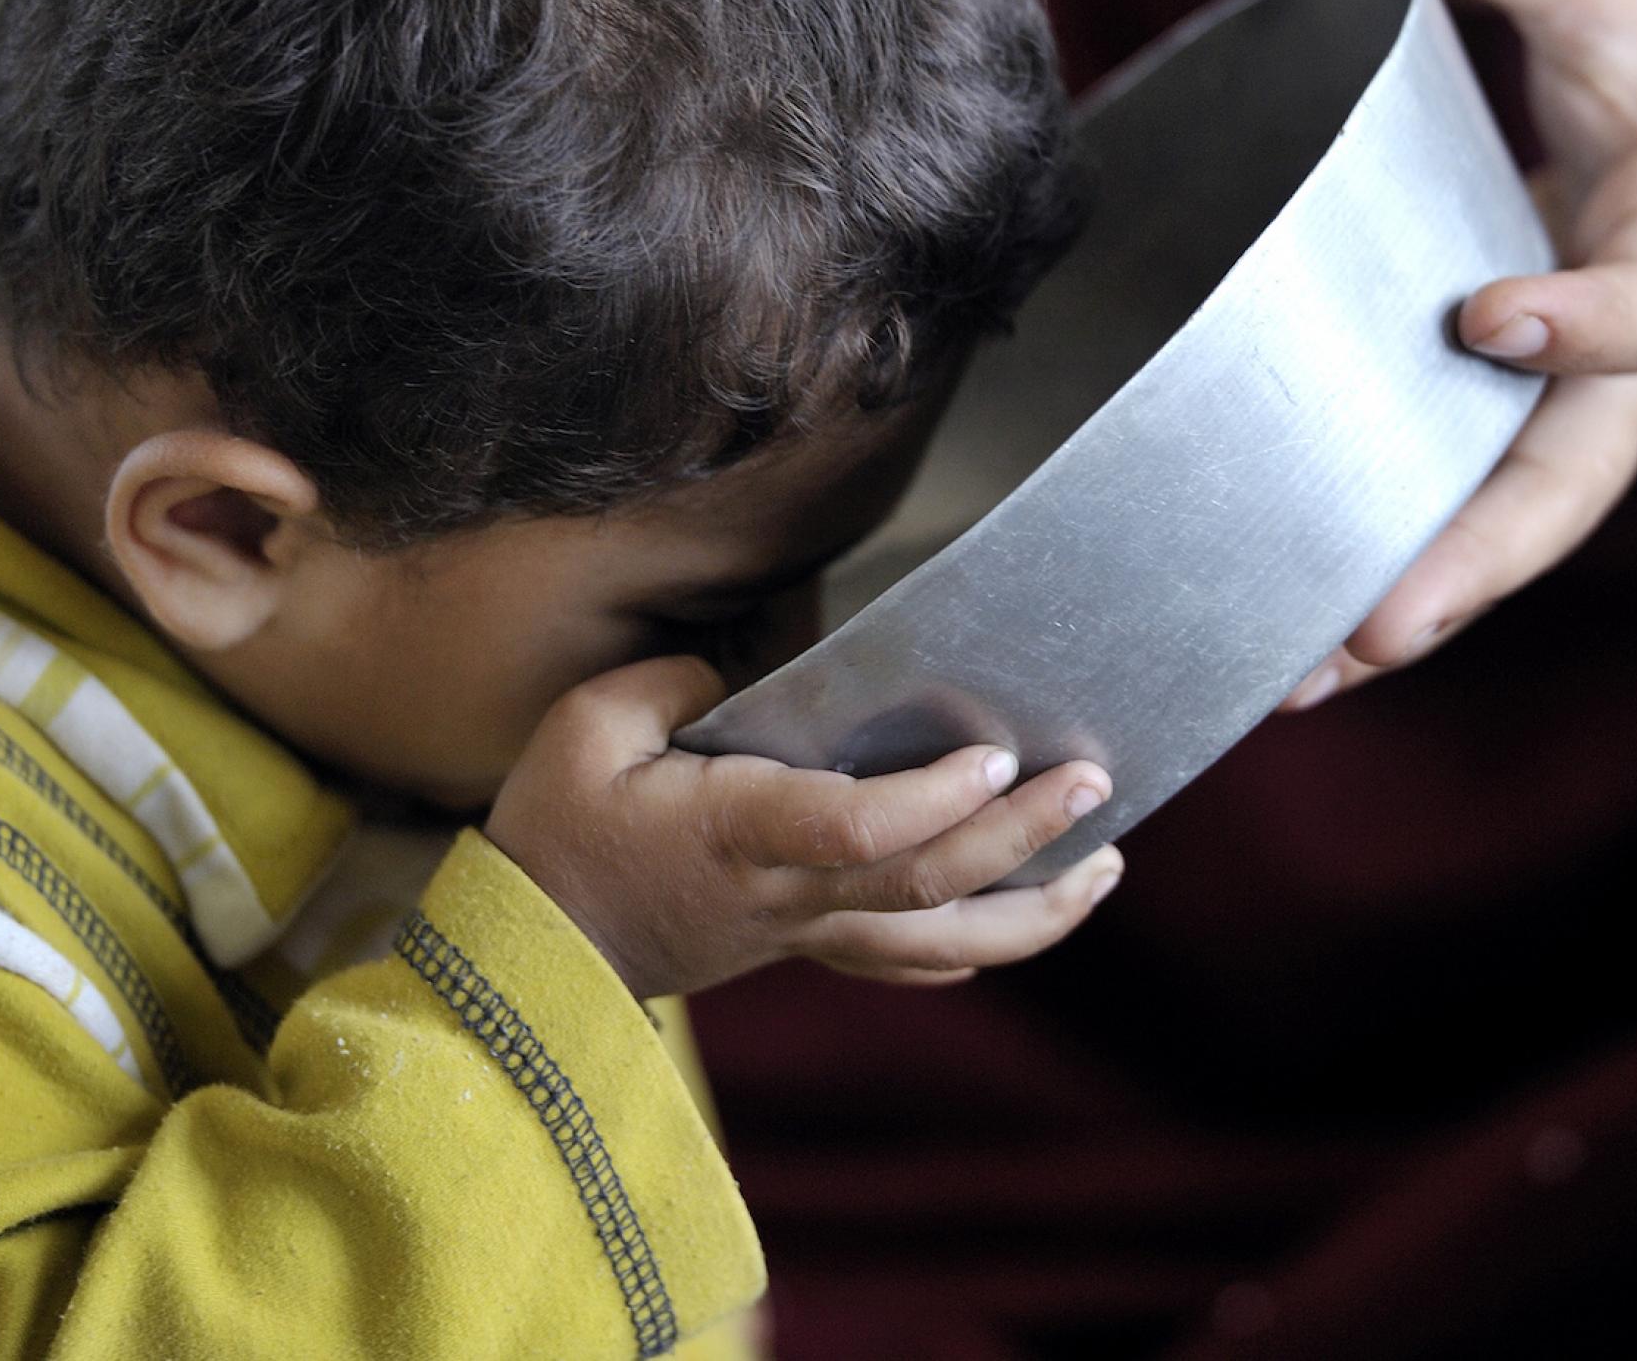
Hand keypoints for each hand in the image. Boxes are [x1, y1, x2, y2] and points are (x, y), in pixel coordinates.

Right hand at [486, 657, 1121, 997]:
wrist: (531, 952)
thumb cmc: (559, 829)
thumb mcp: (584, 728)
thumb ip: (671, 685)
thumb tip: (746, 672)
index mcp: (736, 835)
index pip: (853, 830)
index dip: (931, 802)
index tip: (993, 759)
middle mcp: (786, 896)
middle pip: (925, 886)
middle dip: (1021, 838)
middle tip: (1093, 785)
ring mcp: (803, 934)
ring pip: (939, 943)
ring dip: (1032, 910)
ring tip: (1105, 867)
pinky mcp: (802, 949)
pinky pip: (907, 964)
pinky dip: (976, 949)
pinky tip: (1023, 922)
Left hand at [1279, 0, 1636, 705]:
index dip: (1588, 313)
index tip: (1492, 318)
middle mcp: (1635, 358)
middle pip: (1576, 476)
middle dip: (1489, 551)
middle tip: (1392, 622)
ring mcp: (1577, 420)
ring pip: (1509, 538)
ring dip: (1419, 610)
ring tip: (1306, 675)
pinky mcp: (1512, 447)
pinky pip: (1459, 533)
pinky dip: (1384, 601)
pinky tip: (1291, 664)